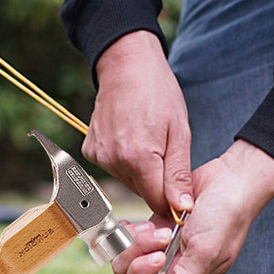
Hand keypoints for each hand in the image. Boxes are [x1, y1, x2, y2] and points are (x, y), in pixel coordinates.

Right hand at [83, 31, 193, 216]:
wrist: (127, 65)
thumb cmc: (158, 93)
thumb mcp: (180, 132)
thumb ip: (179, 174)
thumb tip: (183, 208)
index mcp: (139, 158)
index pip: (157, 202)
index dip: (171, 198)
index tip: (179, 184)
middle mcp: (114, 161)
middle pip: (142, 192)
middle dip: (156, 182)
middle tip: (164, 151)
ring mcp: (99, 156)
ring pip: (128, 181)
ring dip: (140, 170)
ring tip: (147, 139)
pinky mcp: (90, 151)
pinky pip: (113, 167)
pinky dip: (124, 159)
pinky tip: (130, 137)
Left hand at [112, 140, 273, 273]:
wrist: (231, 181)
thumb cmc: (225, 217)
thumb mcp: (207, 254)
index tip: (159, 255)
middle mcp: (171, 264)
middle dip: (137, 255)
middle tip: (162, 236)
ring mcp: (162, 244)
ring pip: (127, 253)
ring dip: (136, 240)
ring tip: (157, 227)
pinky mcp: (157, 224)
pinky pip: (130, 235)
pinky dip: (131, 229)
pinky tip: (147, 222)